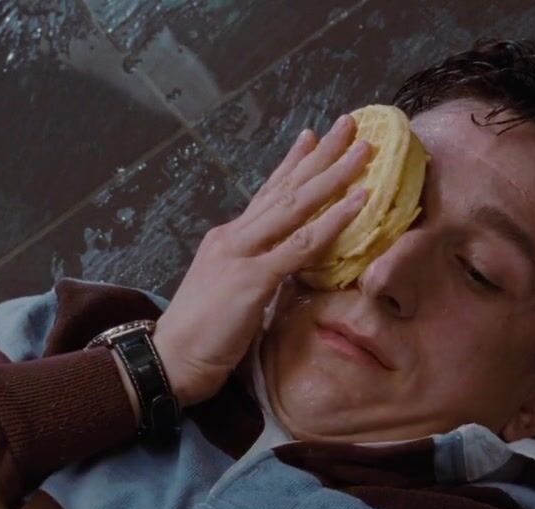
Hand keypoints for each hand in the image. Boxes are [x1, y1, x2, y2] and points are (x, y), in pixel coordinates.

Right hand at [153, 114, 369, 406]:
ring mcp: (242, 254)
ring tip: (364, 151)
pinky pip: (300, 244)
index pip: (267, 193)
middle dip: (321, 155)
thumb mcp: (233, 292)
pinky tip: (357, 202)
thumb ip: (258, 272)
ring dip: (334, 176)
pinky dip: (332, 221)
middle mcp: (235, 236)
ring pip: (296, 206)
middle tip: (351, 124)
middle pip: (286, 188)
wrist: (170, 359)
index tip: (314, 137)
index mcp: (229, 239)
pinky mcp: (252, 279)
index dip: (293, 164)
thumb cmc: (201, 335)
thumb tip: (288, 265)